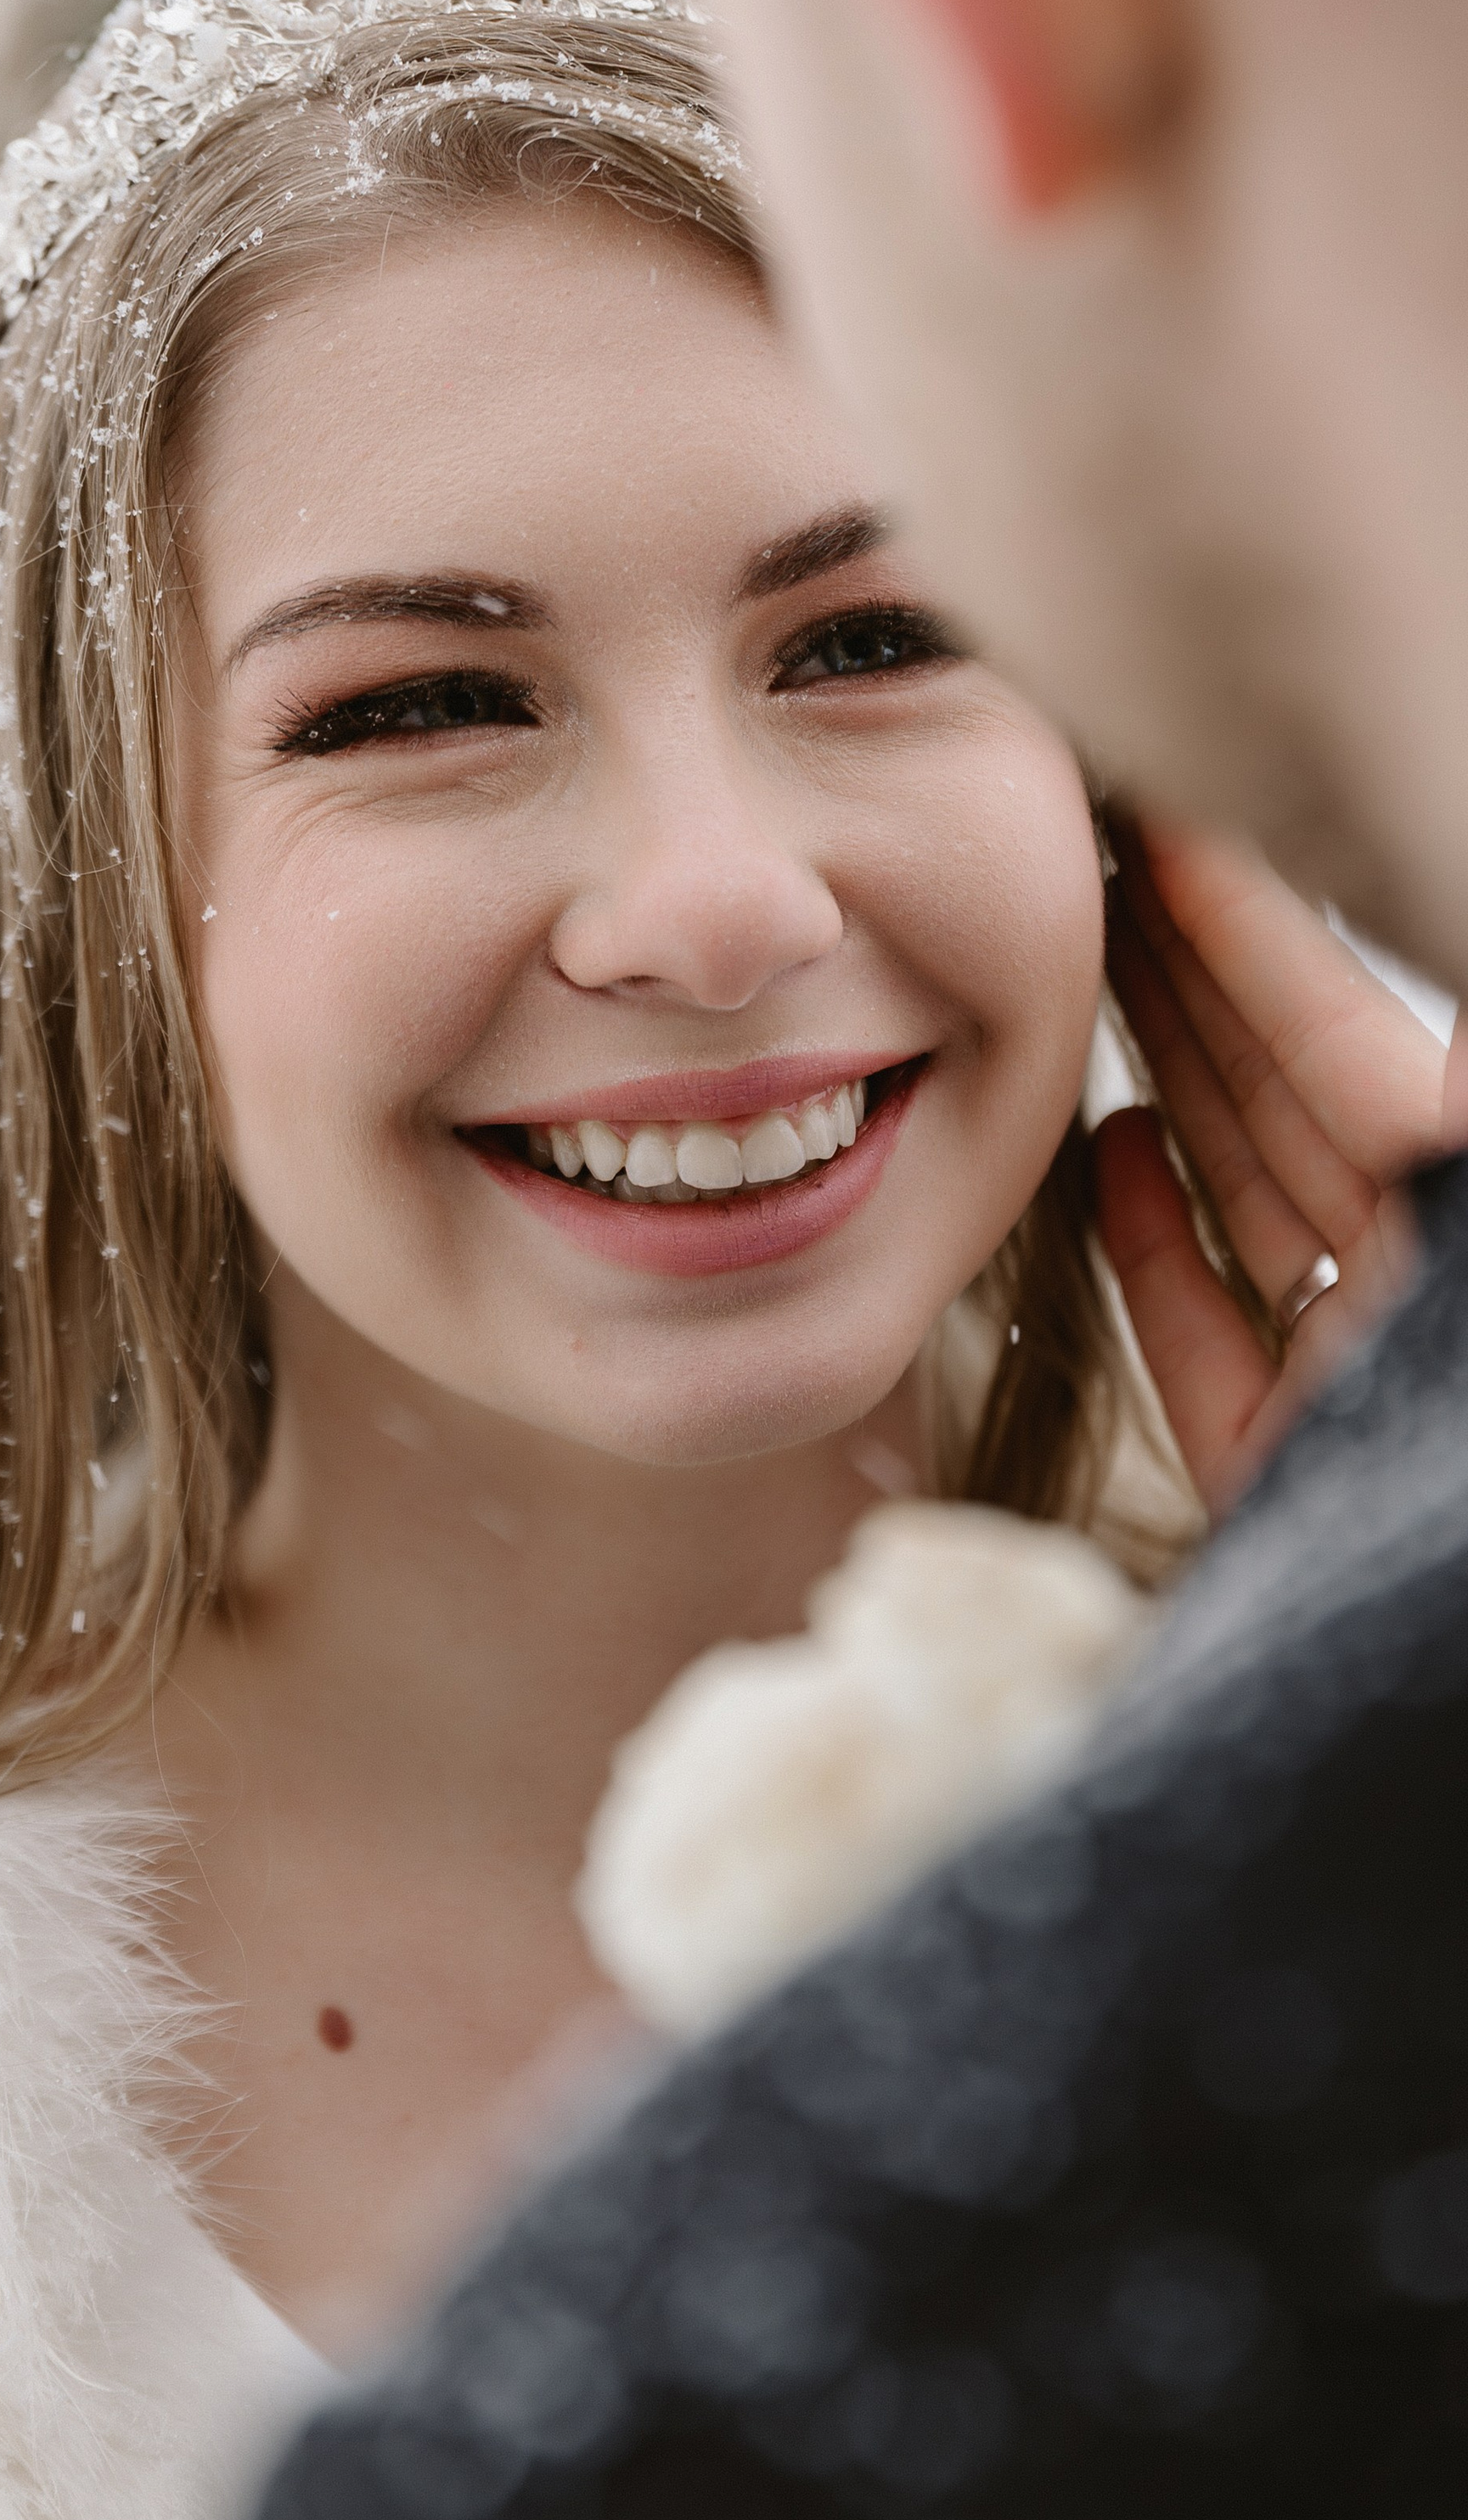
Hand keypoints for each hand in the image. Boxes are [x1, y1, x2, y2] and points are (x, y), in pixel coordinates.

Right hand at [1093, 819, 1456, 1520]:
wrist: (1429, 1683)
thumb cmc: (1455, 1440)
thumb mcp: (1443, 1189)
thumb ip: (1418, 1117)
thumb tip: (1347, 1068)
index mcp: (1459, 1220)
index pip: (1361, 1057)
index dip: (1266, 944)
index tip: (1179, 836)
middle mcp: (1427, 1300)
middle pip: (1304, 1116)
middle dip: (1204, 994)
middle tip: (1107, 876)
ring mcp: (1355, 1392)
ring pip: (1259, 1211)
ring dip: (1175, 1092)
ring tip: (1089, 982)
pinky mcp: (1280, 1484)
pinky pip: (1215, 1354)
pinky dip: (1163, 1256)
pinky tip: (1112, 1157)